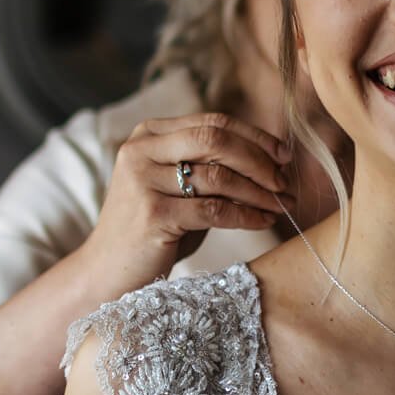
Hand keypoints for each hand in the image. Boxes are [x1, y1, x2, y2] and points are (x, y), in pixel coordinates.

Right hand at [80, 112, 296, 288]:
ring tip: (282, 205)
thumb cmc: (153, 229)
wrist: (108, 272)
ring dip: (259, 192)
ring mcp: (143, 180)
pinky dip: (246, 215)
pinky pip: (215, 209)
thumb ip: (210, 164)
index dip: (255, 137)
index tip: (285, 156)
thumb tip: (273, 157)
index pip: (213, 122)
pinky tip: (263, 221)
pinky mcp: (152, 213)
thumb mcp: (178, 186)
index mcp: (148, 134)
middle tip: (286, 182)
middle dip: (260, 161)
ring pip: (219, 176)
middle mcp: (141, 150)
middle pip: (217, 140)